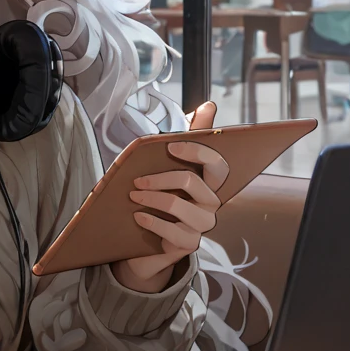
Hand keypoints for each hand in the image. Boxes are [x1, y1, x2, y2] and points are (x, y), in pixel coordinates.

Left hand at [110, 102, 228, 293]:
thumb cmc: (159, 199)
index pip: (217, 165)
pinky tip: (137, 216)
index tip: (172, 146)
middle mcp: (211, 204)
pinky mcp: (188, 245)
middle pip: (193, 182)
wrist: (143, 244)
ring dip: (150, 198)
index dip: (197, 152)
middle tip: (137, 180)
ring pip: (178, 205)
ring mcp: (201, 226)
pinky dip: (150, 220)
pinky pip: (171, 231)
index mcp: (210, 184)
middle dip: (161, 178)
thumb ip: (190, 137)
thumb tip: (209, 105)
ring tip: (133, 195)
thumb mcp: (169, 166)